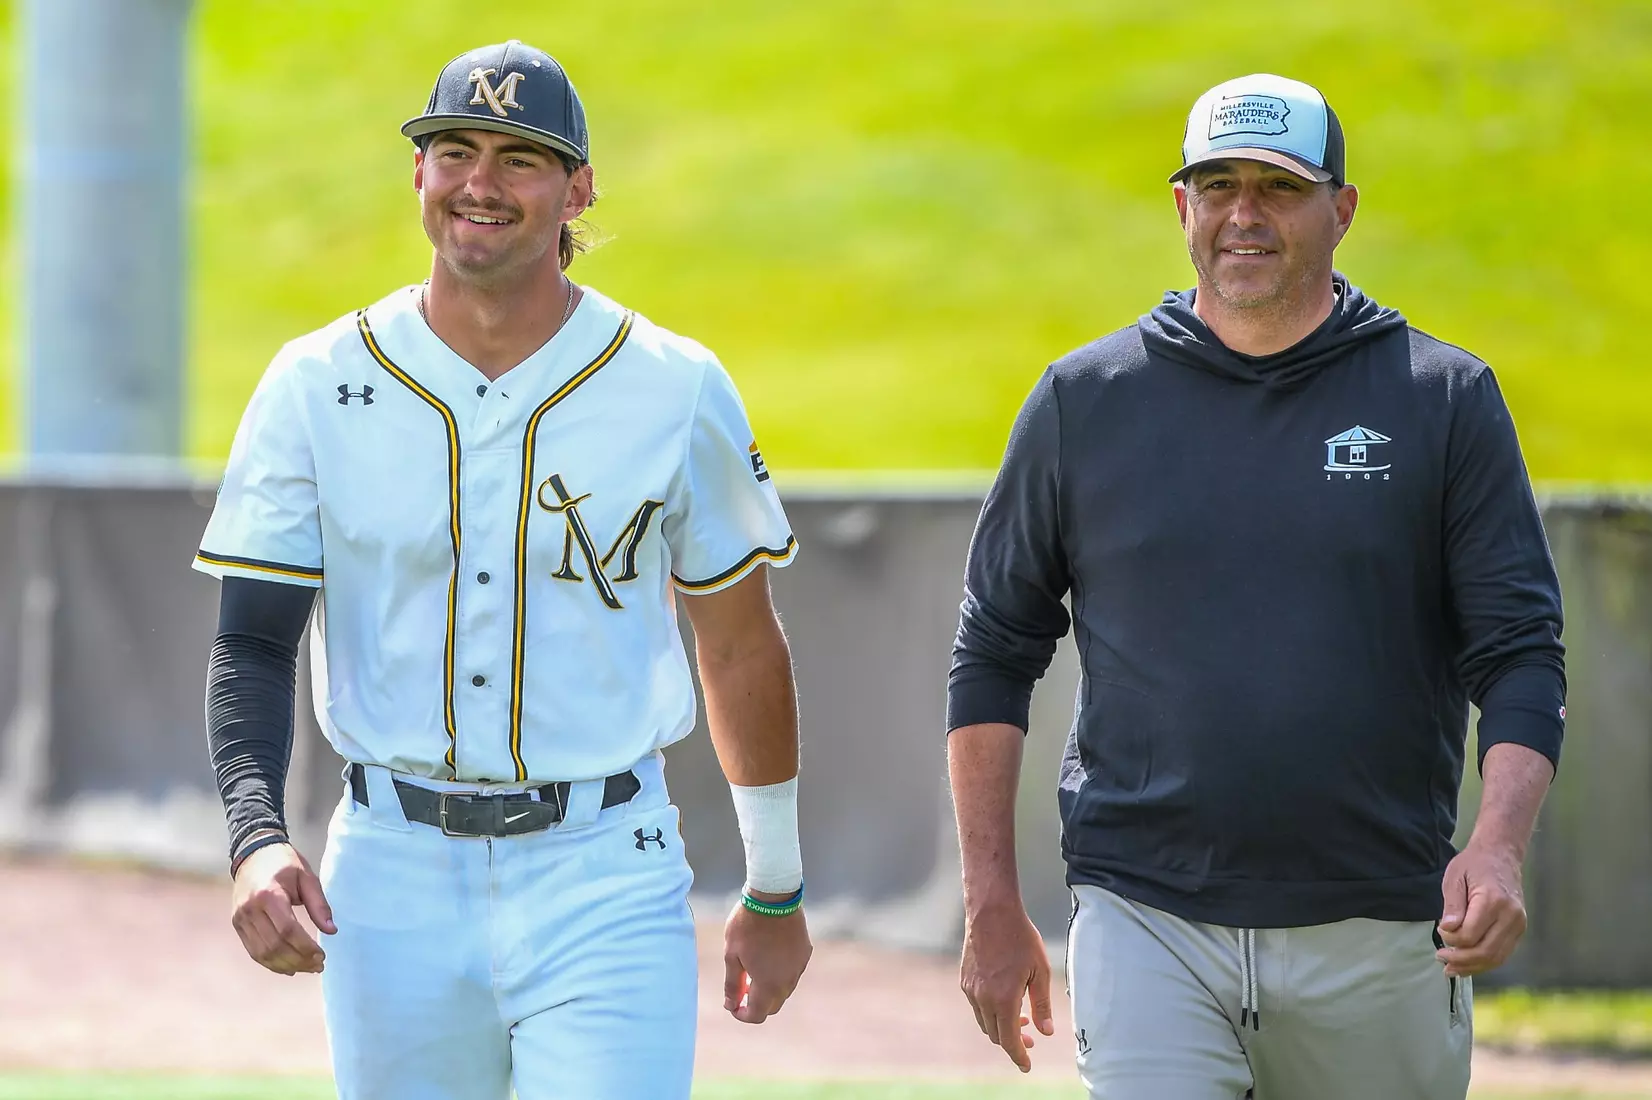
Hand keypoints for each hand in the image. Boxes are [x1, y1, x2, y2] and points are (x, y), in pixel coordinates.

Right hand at [230, 842, 336, 975]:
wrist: (253, 853)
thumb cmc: (285, 863)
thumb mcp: (307, 877)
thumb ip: (319, 904)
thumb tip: (331, 931)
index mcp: (269, 894)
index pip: (287, 930)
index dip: (305, 947)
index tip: (322, 955)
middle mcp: (250, 909)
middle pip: (274, 945)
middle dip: (298, 960)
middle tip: (318, 965)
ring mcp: (240, 918)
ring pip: (262, 953)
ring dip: (286, 965)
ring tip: (307, 968)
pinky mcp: (237, 924)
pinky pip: (253, 951)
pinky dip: (271, 963)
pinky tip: (289, 967)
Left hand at [723, 893, 811, 1023]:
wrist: (774, 897)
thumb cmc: (747, 925)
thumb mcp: (732, 955)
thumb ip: (732, 984)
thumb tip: (730, 1005)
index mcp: (768, 984)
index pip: (757, 1014)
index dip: (742, 1015)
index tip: (733, 1004)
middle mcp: (787, 980)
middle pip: (772, 1006)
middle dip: (756, 1004)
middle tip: (742, 988)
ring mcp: (799, 967)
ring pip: (784, 991)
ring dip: (769, 989)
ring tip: (753, 970)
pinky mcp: (805, 953)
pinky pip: (792, 973)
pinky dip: (780, 974)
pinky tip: (769, 957)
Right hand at [959, 900, 1054, 1072]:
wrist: (992, 912)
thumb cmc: (1020, 939)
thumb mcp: (1039, 971)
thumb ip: (1042, 1004)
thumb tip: (1046, 1031)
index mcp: (1004, 999)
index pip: (1010, 1040)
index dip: (1019, 1056)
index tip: (1026, 1066)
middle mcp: (983, 998)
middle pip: (996, 1034)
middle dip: (1013, 1042)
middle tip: (1031, 1039)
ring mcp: (971, 989)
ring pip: (985, 1021)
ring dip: (1001, 1026)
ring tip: (1021, 1018)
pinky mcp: (965, 979)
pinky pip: (977, 1006)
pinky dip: (991, 1011)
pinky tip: (1004, 999)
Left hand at [1437, 839, 1526, 977]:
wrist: (1501, 856)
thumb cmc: (1473, 865)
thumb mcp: (1454, 878)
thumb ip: (1452, 905)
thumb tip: (1448, 930)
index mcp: (1493, 901)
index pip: (1470, 934)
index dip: (1452, 939)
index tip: (1440, 930)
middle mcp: (1511, 916)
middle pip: (1485, 951)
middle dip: (1460, 960)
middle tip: (1441, 958)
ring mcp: (1519, 924)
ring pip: (1496, 957)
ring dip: (1472, 967)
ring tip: (1451, 969)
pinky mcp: (1519, 930)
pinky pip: (1502, 954)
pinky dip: (1484, 962)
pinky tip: (1467, 965)